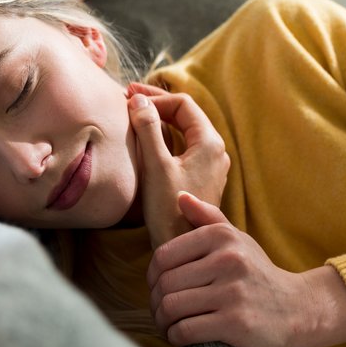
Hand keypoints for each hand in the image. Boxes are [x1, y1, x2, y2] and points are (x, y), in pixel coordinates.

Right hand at [127, 83, 229, 247]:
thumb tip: (138, 99)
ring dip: (160, 121)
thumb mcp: (156, 165)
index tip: (129, 98)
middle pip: (186, 116)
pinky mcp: (201, 180)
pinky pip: (184, 149)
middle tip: (129, 98)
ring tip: (135, 115)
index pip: (183, 104)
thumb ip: (148, 128)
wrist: (182, 248)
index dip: (155, 98)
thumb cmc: (170, 209)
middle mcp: (216, 151)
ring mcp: (211, 166)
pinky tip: (147, 141)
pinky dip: (164, 138)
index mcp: (210, 143)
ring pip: (184, 132)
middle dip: (157, 105)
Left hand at [147, 193, 345, 346]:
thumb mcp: (238, 240)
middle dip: (156, 302)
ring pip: (172, 307)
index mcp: (222, 237)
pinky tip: (180, 336)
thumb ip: (208, 217)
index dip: (152, 276)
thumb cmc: (259, 274)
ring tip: (168, 324)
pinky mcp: (235, 323)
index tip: (158, 288)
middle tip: (161, 311)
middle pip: (165, 283)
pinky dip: (175, 336)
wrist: (299, 309)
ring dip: (162, 321)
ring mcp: (232, 292)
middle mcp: (227, 260)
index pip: (163, 256)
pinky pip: (186, 330)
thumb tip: (180, 196)